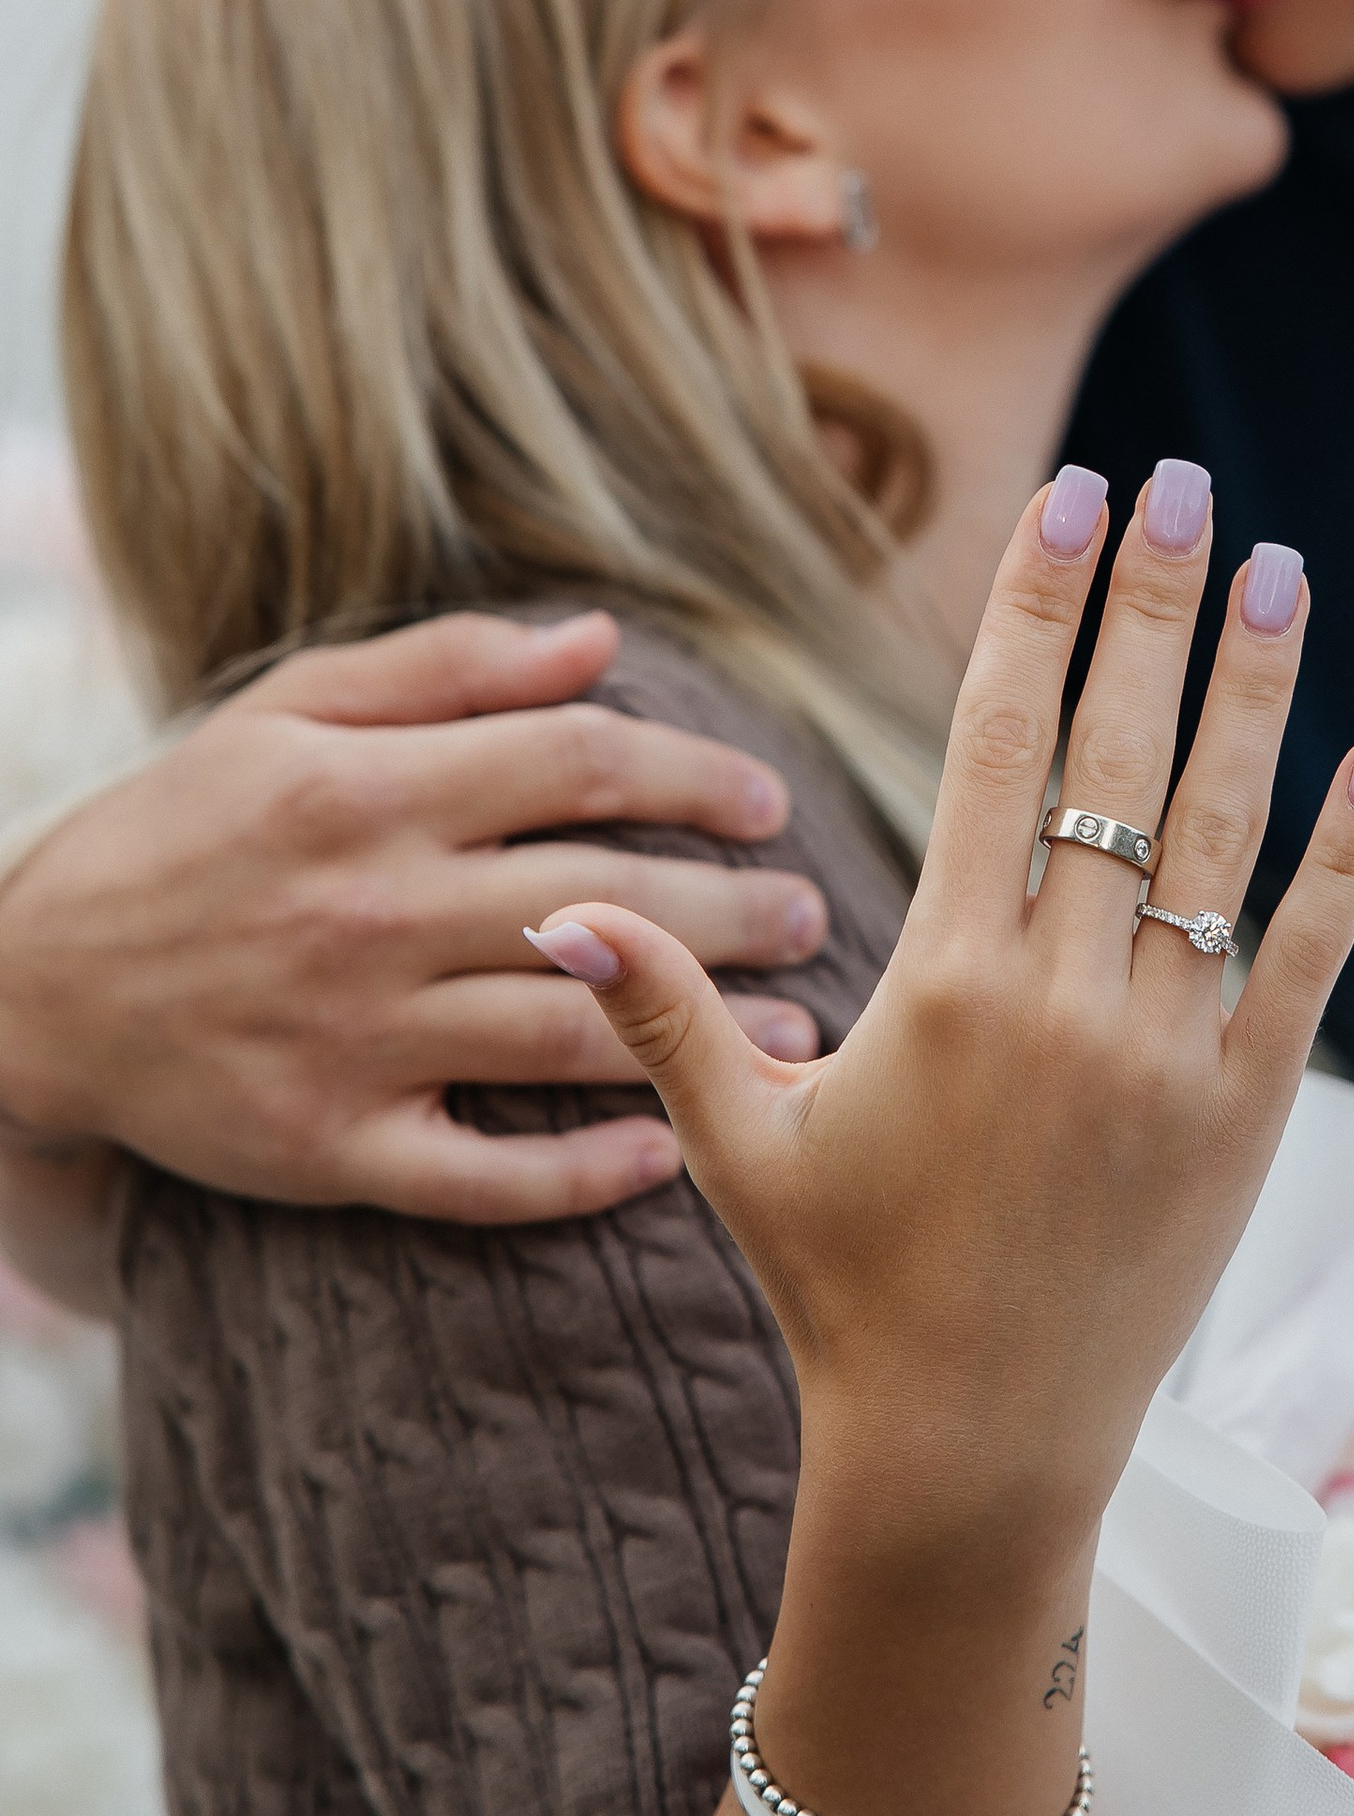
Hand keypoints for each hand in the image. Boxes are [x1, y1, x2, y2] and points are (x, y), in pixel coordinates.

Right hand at [0, 612, 831, 1220]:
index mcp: (369, 792)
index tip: (768, 798)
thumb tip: (599, 639)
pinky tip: (667, 1153)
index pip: (580, 764)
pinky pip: (482, 1176)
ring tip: (795, 1029)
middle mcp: (372, 913)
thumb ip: (448, 669)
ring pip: (566, 1034)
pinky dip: (582, 1172)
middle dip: (734, 906)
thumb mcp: (290, 712)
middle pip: (605, 899)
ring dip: (700, 1035)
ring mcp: (355, 1040)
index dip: (694, 773)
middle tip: (814, 912)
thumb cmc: (183, 826)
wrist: (33, 987)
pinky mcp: (331, 1151)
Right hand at [540, 475, 1353, 1561]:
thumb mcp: (739, 1146)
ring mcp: (1168, 1050)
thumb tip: (557, 904)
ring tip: (1279, 566)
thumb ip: (656, 1012)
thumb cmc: (845, 1291)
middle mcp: (1065, 997)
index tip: (1068, 499)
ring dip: (1256, 687)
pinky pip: (1308, 951)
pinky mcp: (1250, 1110)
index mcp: (943, 980)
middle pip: (1117, 751)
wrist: (974, 1457)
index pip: (996, 741)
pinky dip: (1346, 849)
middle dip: (1151, 603)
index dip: (1032, 609)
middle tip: (1185, 481)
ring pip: (1222, 829)